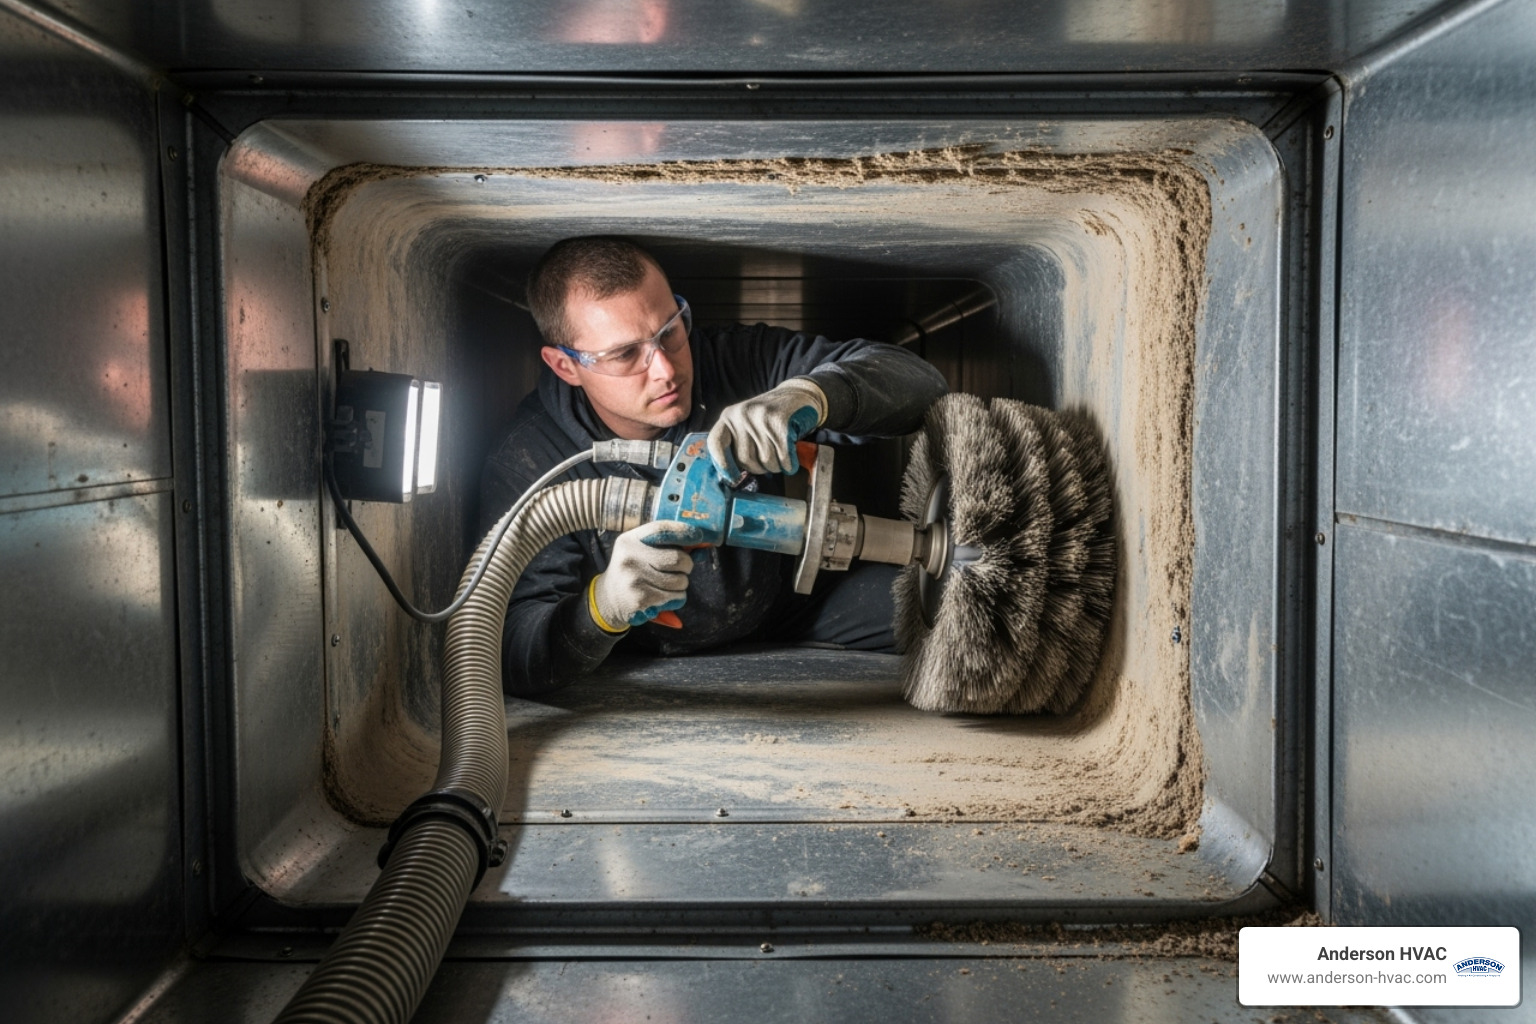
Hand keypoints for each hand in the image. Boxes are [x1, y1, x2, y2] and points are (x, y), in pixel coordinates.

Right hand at [590, 520, 706, 629]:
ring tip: (667, 586)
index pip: (661, 529)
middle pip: (678, 558)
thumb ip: (668, 547)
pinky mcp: (641, 599)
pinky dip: (677, 599)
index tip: (698, 535)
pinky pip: (676, 597)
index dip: (684, 531)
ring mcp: (634, 579)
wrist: (608, 600)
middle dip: (687, 566)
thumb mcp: (641, 553)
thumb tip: (703, 548)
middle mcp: (630, 557)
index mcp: (630, 541)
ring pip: (680, 581)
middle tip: (682, 570)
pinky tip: (663, 599)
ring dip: (681, 585)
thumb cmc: (633, 572)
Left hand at [706, 377, 827, 476]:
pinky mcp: (780, 422)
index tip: (733, 479)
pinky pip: (783, 457)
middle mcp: (741, 415)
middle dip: (760, 468)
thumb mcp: (747, 424)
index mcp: (729, 417)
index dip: (722, 464)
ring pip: (766, 461)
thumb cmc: (771, 417)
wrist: (799, 394)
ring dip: (777, 466)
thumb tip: (729, 476)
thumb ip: (736, 443)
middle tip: (769, 460)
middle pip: (745, 459)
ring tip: (781, 455)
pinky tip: (791, 458)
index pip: (716, 443)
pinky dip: (789, 464)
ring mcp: (761, 417)